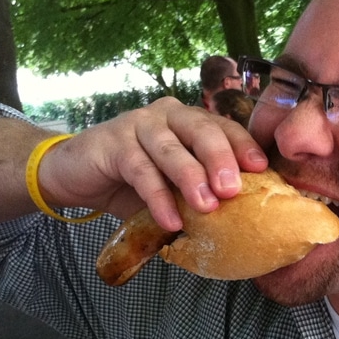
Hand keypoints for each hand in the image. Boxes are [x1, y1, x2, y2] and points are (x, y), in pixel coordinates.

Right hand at [39, 97, 267, 230]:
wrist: (76, 174)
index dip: (242, 146)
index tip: (261, 169)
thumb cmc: (132, 181)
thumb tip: (241, 225)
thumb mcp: (172, 186)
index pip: (223, 127)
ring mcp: (138, 124)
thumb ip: (199, 193)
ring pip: (171, 148)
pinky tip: (169, 220)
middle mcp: (167, 114)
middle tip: (233, 189)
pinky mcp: (112, 142)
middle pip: (201, 130)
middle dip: (220, 159)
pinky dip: (157, 197)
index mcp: (189, 120)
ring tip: (207, 207)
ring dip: (191, 178)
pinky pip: (140, 170)